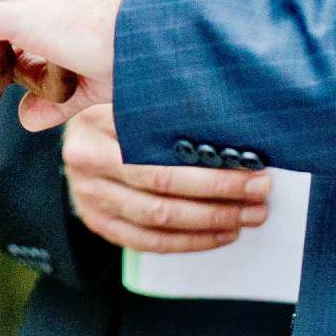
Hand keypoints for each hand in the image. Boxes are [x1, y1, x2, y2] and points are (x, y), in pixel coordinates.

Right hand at [62, 103, 268, 253]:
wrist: (77, 132)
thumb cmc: (114, 108)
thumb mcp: (129, 93)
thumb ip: (164, 107)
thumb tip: (230, 119)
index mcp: (96, 126)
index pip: (160, 155)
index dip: (210, 169)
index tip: (251, 168)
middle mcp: (87, 165)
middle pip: (162, 189)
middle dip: (219, 195)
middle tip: (259, 194)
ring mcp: (90, 198)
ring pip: (158, 221)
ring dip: (210, 222)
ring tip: (248, 216)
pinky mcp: (98, 222)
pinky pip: (148, 243)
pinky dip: (189, 241)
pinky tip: (220, 234)